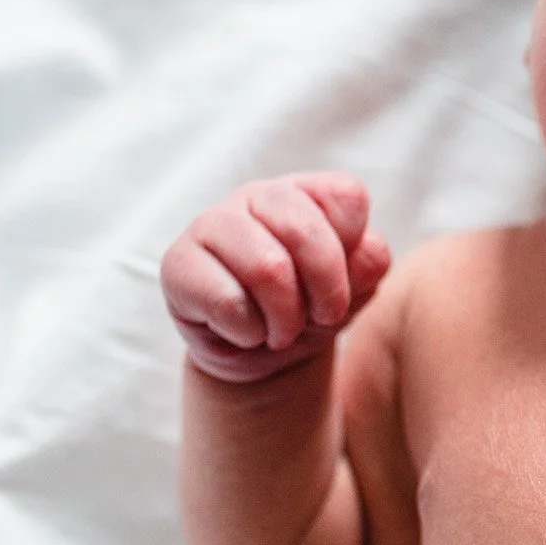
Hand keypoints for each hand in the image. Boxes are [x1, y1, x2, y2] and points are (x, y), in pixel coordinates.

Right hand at [161, 173, 391, 383]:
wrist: (260, 353)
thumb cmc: (310, 310)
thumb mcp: (354, 290)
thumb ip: (368, 262)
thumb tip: (364, 251)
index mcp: (308, 192)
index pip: (346, 197)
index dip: (354, 253)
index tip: (345, 287)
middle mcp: (259, 195)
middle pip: (304, 231)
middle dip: (325, 291)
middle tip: (321, 318)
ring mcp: (213, 223)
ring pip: (266, 268)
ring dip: (286, 318)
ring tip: (282, 331)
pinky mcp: (178, 262)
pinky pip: (226, 301)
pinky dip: (249, 332)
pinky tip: (245, 331)